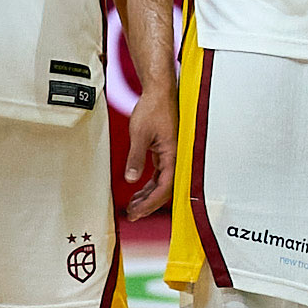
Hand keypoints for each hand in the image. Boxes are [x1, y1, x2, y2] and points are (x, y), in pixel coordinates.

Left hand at [120, 85, 176, 217]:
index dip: (151, 202)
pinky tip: (139, 190)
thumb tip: (132, 178)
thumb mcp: (140, 135)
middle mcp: (175, 157)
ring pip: (162, 183)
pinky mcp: (166, 151)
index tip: (138, 211)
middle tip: (134, 214)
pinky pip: (160, 174)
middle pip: (165, 189)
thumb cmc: (155, 108)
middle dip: (149, 204)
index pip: (164, 187)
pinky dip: (149, 184)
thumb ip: (136, 158)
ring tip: (134, 205)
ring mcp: (171, 155)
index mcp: (173, 154)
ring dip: (148, 196)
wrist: (159, 93)